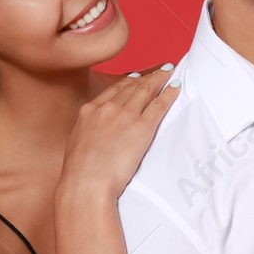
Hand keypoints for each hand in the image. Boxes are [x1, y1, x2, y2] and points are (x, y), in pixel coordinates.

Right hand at [58, 66, 181, 200]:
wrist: (86, 183)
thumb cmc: (79, 172)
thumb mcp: (77, 142)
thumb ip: (90, 131)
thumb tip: (96, 134)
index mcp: (89, 111)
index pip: (113, 90)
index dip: (128, 82)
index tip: (136, 78)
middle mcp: (107, 108)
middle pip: (132, 86)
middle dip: (147, 77)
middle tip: (159, 71)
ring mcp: (125, 116)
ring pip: (146, 90)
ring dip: (160, 79)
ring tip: (169, 72)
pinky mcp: (141, 128)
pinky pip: (159, 105)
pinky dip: (169, 93)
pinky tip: (176, 86)